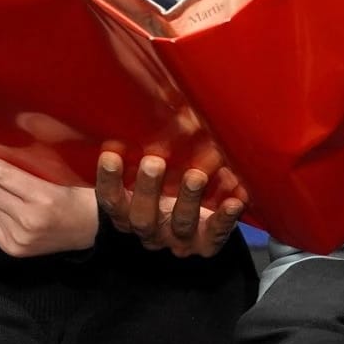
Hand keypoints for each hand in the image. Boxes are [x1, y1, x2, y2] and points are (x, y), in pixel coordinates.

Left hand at [0, 145, 99, 257]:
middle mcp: (30, 220)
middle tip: (16, 179)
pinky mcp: (14, 249)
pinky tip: (17, 214)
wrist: (93, 229)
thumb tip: (14, 133)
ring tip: (21, 199)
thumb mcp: (64, 173)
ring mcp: (21, 238)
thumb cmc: (78, 195)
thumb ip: (37, 158)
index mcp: (44, 198)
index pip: (3, 174)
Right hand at [95, 152, 245, 257]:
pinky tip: (235, 201)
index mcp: (128, 212)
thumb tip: (159, 99)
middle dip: (147, 189)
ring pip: (180, 224)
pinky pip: (215, 236)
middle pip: (142, 217)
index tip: (110, 154)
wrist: (195, 223)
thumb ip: (146, 146)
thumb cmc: (166, 183)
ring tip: (196, 176)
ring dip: (188, 199)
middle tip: (153, 161)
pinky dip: (225, 219)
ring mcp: (178, 240)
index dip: (108, 180)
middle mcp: (150, 229)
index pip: (111, 201)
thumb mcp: (151, 167)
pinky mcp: (206, 244)